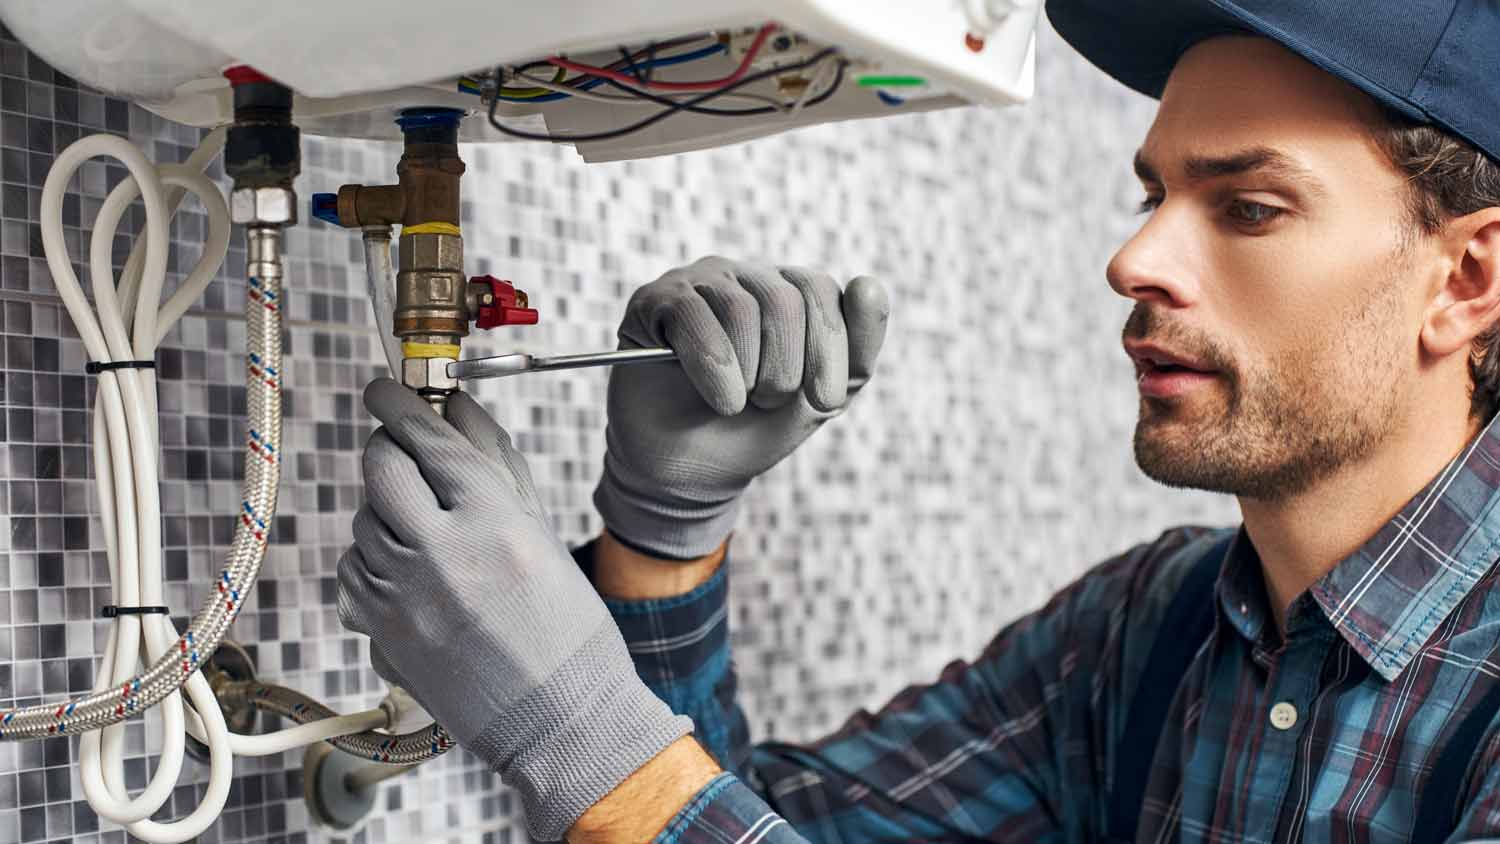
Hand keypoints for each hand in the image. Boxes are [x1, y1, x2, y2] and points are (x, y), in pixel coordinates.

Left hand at [337, 379, 691, 840]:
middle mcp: (442, 552)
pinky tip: (410, 572)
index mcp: (493, 520)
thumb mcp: (542, 532)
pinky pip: (354, 572)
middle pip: (380, 468)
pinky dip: (373, 560)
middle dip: (387, 449)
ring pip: (363, 521)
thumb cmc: (567, 627)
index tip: (384, 388)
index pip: (428, 438)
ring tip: (424, 529)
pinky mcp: (382, 633)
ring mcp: (404, 596)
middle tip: (401, 449)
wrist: (560, 719)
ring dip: (384, 510)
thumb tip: (458, 407)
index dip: (400, 403)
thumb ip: (496, 462)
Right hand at [592, 256, 890, 558]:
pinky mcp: (655, 301)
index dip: (829, 348)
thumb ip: (857, 350)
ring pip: (740, 310)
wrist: (689, 471)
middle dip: (786, 369)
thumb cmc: (754, 429)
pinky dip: (712, 369)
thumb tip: (868, 283)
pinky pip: (692, 316)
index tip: (825, 400)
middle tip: (769, 403)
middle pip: (783, 298)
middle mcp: (745, 277)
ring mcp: (698, 284)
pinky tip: (717, 398)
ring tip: (736, 404)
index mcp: (790, 292)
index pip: (821, 289)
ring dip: (748, 375)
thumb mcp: (818, 399)